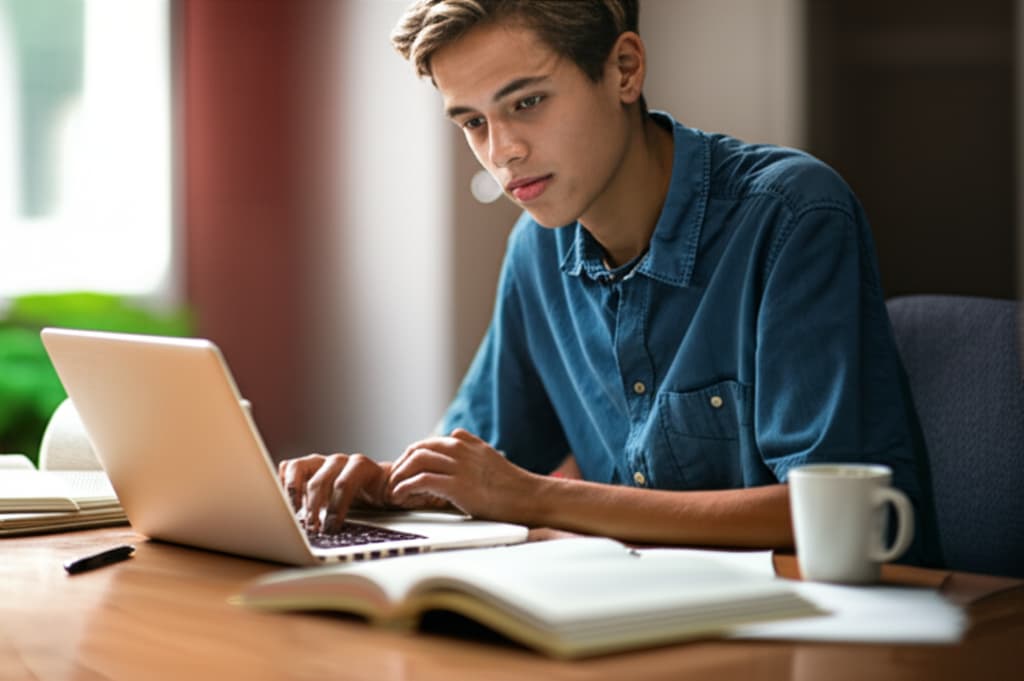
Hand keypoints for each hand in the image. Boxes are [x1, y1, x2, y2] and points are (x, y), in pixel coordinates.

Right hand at [277, 453, 390, 531]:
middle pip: (320, 480)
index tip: (331, 528)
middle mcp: (339, 461)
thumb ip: (381, 508)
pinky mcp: (306, 467)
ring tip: (292, 514)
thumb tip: (373, 522)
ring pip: (298, 468)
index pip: (345, 483)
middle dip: (314, 508)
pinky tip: (284, 502)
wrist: (376, 483)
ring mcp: (320, 462)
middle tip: (312, 529)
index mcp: (361, 466)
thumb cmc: (379, 495)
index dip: (337, 506)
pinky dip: (283, 483)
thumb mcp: (385, 501)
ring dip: (293, 493)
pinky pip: (288, 468)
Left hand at [386, 428, 538, 520]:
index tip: (404, 472)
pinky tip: (401, 496)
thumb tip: (454, 435)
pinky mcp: (458, 486)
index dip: (411, 457)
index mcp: (465, 443)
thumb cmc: (510, 484)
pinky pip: (422, 480)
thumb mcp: (489, 454)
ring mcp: (459, 466)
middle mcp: (460, 450)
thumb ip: (470, 444)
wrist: (529, 498)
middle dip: (400, 465)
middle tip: (393, 482)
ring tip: (393, 490)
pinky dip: (406, 487)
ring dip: (399, 475)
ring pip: (417, 461)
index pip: (427, 443)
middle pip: (417, 449)